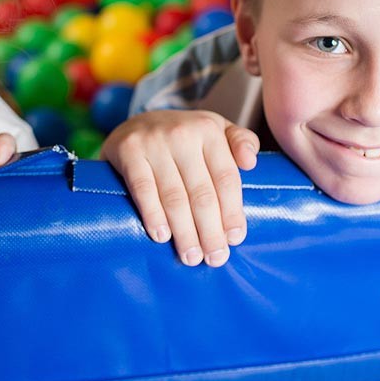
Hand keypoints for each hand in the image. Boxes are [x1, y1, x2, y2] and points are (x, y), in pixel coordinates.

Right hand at [100, 109, 259, 267]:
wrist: (135, 122)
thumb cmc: (184, 135)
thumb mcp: (216, 129)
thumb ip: (242, 142)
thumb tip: (251, 164)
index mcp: (209, 130)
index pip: (225, 178)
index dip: (232, 212)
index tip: (234, 239)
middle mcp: (182, 134)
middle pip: (202, 192)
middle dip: (210, 231)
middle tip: (215, 258)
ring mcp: (153, 142)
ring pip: (174, 197)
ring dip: (184, 232)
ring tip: (191, 256)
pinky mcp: (129, 151)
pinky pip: (143, 190)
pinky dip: (153, 215)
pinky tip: (162, 236)